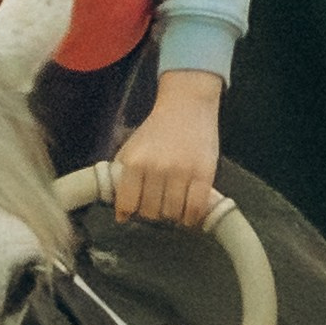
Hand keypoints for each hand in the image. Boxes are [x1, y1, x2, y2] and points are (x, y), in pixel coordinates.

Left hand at [111, 68, 222, 226]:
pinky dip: (191, 217)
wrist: (186, 107)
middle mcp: (157, 168)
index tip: (134, 210)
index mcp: (135, 162)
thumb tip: (121, 216)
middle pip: (151, 212)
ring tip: (172, 206)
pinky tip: (188, 213)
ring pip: (173, 214)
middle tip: (157, 205)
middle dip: (152, 213)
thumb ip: (121, 179)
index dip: (130, 212)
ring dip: (172, 216)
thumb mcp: (130, 149)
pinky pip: (196, 208)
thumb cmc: (155, 132)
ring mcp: (182, 172)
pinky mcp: (204, 174)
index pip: (128, 204)